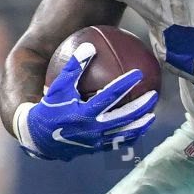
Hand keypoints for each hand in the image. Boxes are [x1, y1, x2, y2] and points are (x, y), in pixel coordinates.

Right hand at [14, 42, 157, 161]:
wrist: (38, 138)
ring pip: (124, 134)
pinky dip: (129, 136)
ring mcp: (96, 142)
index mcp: (84, 112)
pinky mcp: (96, 149)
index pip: (110, 95)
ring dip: (140, 125)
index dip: (125, 83)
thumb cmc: (49, 108)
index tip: (138, 73)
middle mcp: (93, 129)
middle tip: (154, 95)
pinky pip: (117, 143)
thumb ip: (74, 67)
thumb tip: (89, 45)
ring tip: (152, 116)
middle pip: (124, 117)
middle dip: (141, 106)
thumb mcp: (58, 87)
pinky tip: (137, 129)